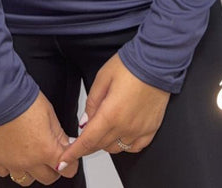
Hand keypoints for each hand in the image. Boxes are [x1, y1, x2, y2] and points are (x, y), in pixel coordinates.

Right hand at [0, 90, 78, 184]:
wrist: (1, 96)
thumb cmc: (25, 101)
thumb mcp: (50, 114)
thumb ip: (60, 135)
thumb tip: (66, 145)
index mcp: (46, 150)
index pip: (67, 170)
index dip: (70, 164)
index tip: (68, 159)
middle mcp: (29, 161)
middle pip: (48, 178)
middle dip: (53, 169)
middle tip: (51, 157)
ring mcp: (12, 163)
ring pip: (26, 180)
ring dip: (31, 171)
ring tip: (31, 156)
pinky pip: (5, 173)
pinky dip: (10, 167)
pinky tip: (13, 155)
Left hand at [54, 53, 170, 172]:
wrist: (156, 61)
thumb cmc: (130, 66)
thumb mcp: (103, 78)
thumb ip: (92, 102)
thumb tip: (85, 121)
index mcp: (111, 114)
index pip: (87, 141)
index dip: (74, 152)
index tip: (64, 160)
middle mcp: (125, 126)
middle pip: (100, 146)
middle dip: (88, 143)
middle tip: (85, 134)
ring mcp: (140, 130)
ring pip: (116, 148)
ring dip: (105, 142)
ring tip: (104, 127)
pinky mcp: (152, 129)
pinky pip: (135, 147)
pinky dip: (124, 144)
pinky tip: (121, 134)